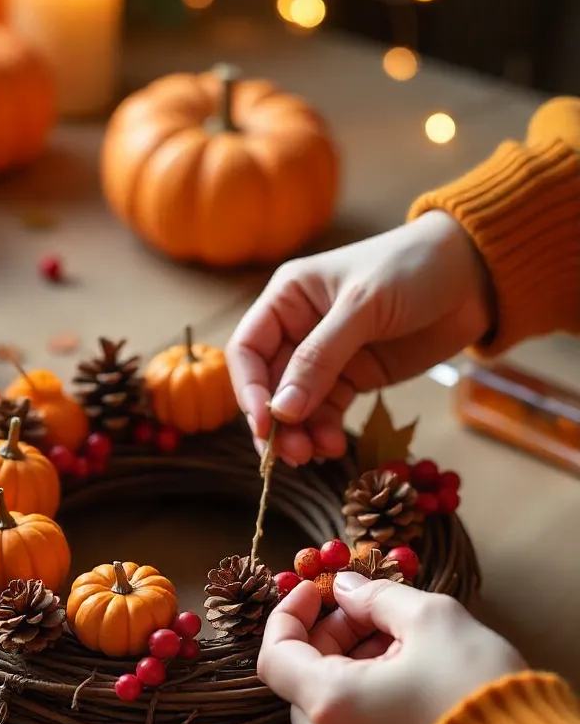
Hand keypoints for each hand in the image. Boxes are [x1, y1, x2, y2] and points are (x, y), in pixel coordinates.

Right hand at [226, 210, 492, 465]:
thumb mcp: (363, 307)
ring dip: (302, 433)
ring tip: (318, 455)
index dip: (249, 390)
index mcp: (288, 298)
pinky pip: (327, 411)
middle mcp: (298, 327)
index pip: (248, 350)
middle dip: (278, 422)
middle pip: (269, 385)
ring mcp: (326, 356)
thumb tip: (281, 411)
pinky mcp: (354, 377)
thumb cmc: (412, 269)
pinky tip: (334, 447)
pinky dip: (326, 431)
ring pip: (297, 405)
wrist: (475, 274)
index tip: (265, 425)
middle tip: (292, 455)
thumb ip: (320, 359)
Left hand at [258, 574, 525, 723]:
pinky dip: (366, 710)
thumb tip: (346, 588)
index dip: (288, 616)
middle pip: (301, 686)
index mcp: (331, 705)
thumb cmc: (477, 691)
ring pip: (329, 717)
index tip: (315, 593)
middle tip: (369, 615)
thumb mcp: (432, 619)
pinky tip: (408, 688)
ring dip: (350, 674)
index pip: (274, 656)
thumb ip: (376, 598)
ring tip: (400, 649)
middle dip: (329, 641)